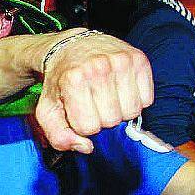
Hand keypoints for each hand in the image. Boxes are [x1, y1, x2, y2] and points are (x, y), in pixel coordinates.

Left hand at [36, 31, 152, 154]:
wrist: (71, 47)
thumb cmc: (60, 82)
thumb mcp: (47, 110)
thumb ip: (58, 136)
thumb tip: (86, 148)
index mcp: (73, 80)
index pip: (88, 128)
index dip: (82, 125)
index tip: (77, 111)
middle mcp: (98, 67)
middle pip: (112, 121)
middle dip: (101, 118)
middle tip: (92, 103)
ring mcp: (121, 61)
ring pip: (132, 112)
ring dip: (119, 111)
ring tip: (106, 96)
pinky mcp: (139, 59)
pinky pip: (147, 100)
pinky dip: (135, 100)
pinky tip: (120, 89)